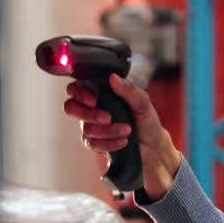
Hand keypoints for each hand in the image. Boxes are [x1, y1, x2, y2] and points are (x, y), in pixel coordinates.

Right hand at [63, 74, 181, 199]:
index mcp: (101, 94)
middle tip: (108, 118)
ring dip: (107, 131)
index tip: (94, 100)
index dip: (79, 93)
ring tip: (127, 130)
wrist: (152, 145)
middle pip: (71, 107)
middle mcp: (92, 109)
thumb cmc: (146, 120)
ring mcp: (91, 126)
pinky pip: (93, 144)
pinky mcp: (95, 143)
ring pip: (86, 128)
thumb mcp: (143, 102)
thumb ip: (129, 90)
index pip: (76, 88)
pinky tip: (123, 141)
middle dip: (88, 114)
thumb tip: (113, 77)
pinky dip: (109, 143)